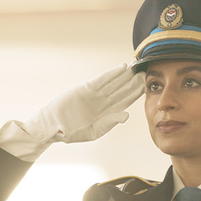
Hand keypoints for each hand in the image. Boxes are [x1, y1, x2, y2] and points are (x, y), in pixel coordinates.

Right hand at [0, 63, 145, 160]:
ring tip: (137, 68)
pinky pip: (101, 80)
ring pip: (114, 83)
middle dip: (134, 82)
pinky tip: (122, 68)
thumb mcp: (93, 132)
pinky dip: (112, 74)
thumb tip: (126, 116)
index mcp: (107, 114)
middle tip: (147, 73)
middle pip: (122, 90)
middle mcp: (103, 103)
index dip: (136, 94)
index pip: (125, 102)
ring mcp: (95, 95)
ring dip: (126, 76)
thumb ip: (110, 123)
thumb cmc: (71, 132)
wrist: (53, 127)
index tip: (148, 87)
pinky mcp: (86, 89)